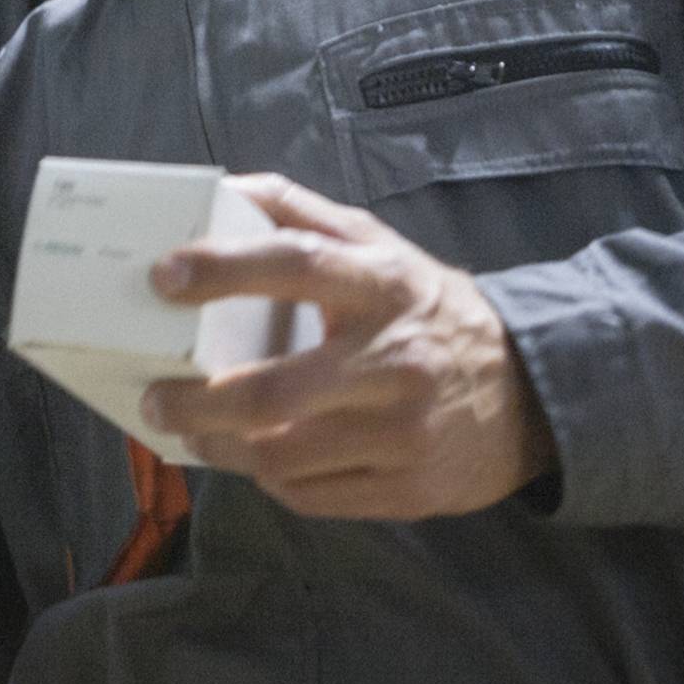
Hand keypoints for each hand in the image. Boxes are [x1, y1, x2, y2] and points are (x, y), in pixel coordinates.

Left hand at [146, 175, 556, 521]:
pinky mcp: (408, 490)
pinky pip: (311, 495)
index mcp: (385, 287)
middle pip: (276, 390)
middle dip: (198, 403)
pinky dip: (270, 479)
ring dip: (223, 449)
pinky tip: (257, 458)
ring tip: (195, 433)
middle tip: (154, 399)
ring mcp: (404, 434)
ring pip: (283, 455)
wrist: (529, 395)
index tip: (164, 277)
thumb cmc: (429, 312)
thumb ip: (303, 215)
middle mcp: (396, 360)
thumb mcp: (382, 249)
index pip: (299, 266)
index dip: (227, 269)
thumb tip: (225, 187)